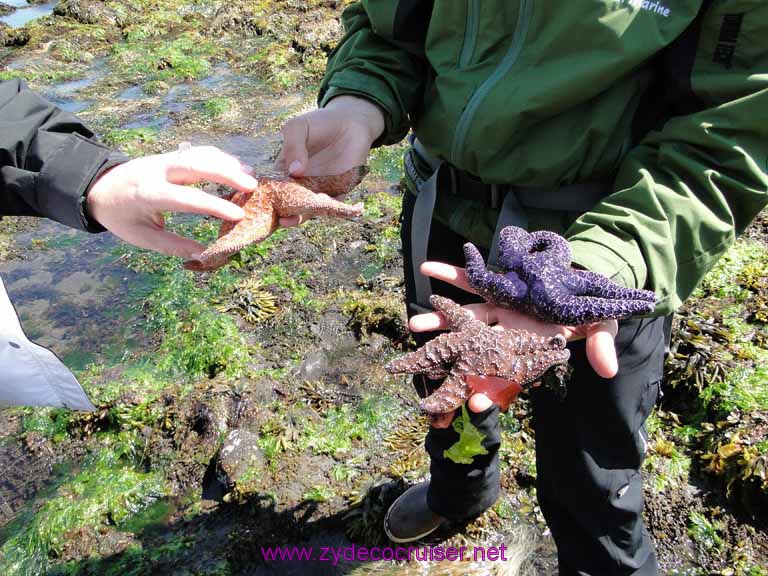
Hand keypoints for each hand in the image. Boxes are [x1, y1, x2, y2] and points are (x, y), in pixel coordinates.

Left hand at [87, 145, 256, 257]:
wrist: (98, 186)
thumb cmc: (121, 216)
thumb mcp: (142, 237)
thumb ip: (173, 245)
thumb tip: (203, 254)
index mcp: (149, 194)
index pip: (187, 198)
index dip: (215, 206)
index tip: (239, 215)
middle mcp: (158, 171)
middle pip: (196, 165)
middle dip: (226, 174)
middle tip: (252, 186)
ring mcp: (164, 159)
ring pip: (199, 154)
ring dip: (227, 163)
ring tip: (250, 175)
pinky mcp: (169, 155)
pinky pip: (197, 151)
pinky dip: (219, 156)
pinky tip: (236, 166)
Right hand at [276, 95, 384, 226]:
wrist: (350, 122)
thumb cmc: (319, 123)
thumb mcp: (298, 128)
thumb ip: (293, 145)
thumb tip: (294, 171)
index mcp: (285, 171)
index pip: (271, 188)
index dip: (263, 198)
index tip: (256, 205)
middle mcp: (300, 185)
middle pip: (287, 204)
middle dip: (279, 213)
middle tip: (271, 218)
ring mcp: (318, 190)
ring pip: (308, 210)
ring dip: (299, 217)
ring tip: (290, 220)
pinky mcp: (339, 192)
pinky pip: (333, 206)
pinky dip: (327, 210)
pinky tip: (320, 210)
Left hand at [414, 261, 618, 427]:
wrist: (580, 283)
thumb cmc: (589, 312)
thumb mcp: (600, 328)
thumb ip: (600, 346)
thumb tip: (608, 369)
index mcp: (527, 347)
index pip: (507, 373)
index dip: (492, 388)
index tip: (474, 402)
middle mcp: (506, 331)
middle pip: (474, 349)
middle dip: (451, 361)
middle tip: (426, 369)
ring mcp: (498, 308)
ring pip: (464, 316)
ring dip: (440, 319)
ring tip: (414, 324)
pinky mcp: (496, 284)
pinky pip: (471, 279)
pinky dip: (452, 274)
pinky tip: (428, 269)